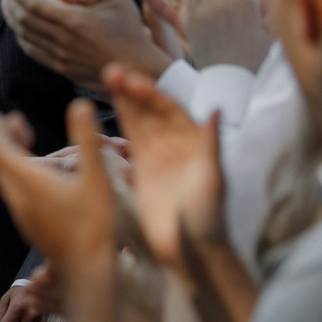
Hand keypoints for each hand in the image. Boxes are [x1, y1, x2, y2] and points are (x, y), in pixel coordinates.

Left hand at [0, 105, 116, 273]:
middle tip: (14, 121)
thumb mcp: (97, 177)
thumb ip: (86, 139)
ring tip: (27, 140)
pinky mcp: (28, 225)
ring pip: (4, 179)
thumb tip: (80, 104)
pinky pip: (13, 192)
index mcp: (30, 182)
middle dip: (2, 139)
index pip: (0, 150)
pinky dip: (17, 174)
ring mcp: (21, 214)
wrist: (86, 270)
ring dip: (9, 157)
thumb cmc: (95, 224)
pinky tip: (38, 173)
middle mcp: (18, 198)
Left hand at [1, 0, 168, 83]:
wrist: (136, 68)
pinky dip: (23, 39)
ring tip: (9, 8)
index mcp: (73, 20)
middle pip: (24, 20)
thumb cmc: (129, 30)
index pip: (33, 3)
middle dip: (11, 4)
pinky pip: (34, 52)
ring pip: (25, 37)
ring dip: (13, 21)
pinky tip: (22, 31)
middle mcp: (62, 39)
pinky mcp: (61, 67)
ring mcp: (59, 55)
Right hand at [102, 64, 226, 269]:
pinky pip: (131, 140)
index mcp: (196, 142)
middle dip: (134, 90)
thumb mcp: (213, 179)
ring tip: (107, 78)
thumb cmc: (208, 217)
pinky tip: (108, 110)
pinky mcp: (143, 171)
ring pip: (139, 121)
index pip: (171, 109)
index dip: (152, 95)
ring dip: (125, 100)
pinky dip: (120, 123)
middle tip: (111, 71)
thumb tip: (214, 108)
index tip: (132, 82)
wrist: (191, 250)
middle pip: (152, 109)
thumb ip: (211, 144)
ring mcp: (159, 156)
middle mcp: (177, 144)